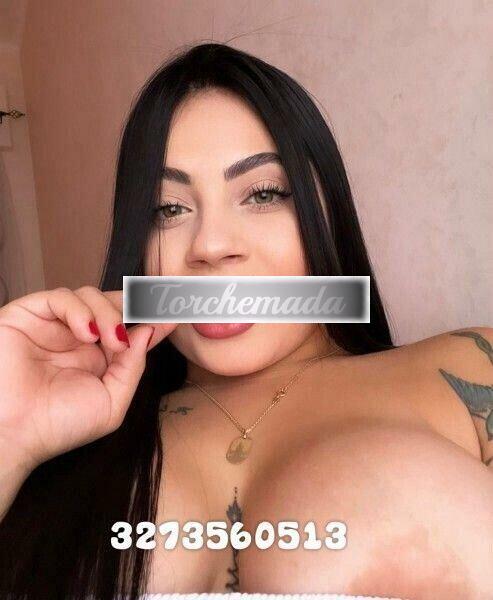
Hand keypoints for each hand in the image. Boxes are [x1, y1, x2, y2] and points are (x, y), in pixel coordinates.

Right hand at [0, 286, 176, 471]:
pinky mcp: (29, 315)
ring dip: (107, 313)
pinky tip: (85, 333)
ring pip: (90, 295)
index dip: (153, 317)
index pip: (131, 328)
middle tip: (148, 315)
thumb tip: (148, 332)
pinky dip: (78, 309)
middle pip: (114, 303)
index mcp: (99, 358)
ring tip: (109, 340)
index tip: (177, 311)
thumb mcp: (111, 401)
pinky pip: (60, 296)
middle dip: (134, 307)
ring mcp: (55, 326)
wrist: (13, 434)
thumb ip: (132, 366)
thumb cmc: (60, 425)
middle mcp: (78, 338)